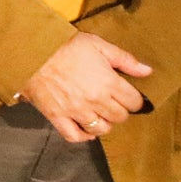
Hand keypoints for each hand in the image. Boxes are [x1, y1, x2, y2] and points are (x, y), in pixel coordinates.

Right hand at [20, 31, 152, 143]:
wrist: (32, 51)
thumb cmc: (66, 46)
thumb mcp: (98, 45)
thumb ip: (125, 60)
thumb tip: (148, 72)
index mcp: (108, 83)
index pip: (134, 102)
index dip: (135, 100)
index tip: (130, 97)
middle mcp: (95, 101)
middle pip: (119, 117)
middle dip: (120, 110)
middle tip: (114, 102)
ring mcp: (76, 111)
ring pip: (101, 129)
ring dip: (104, 123)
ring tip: (100, 114)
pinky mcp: (58, 117)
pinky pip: (74, 136)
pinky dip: (83, 136)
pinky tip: (86, 129)